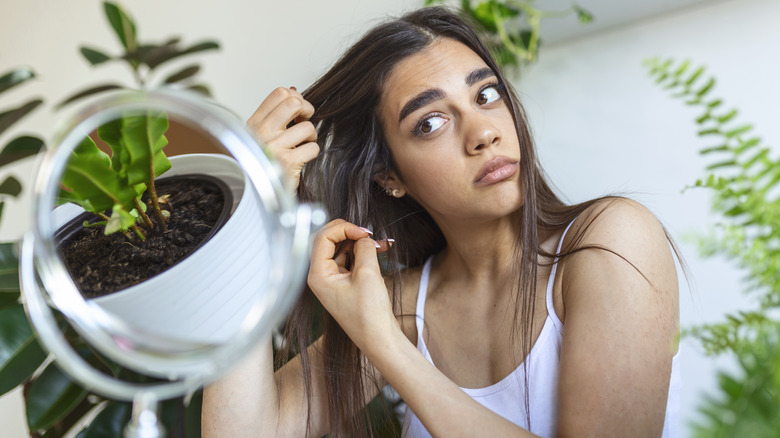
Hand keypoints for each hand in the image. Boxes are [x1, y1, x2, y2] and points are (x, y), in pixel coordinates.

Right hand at [247, 86, 318, 190]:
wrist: (261, 193)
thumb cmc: (265, 162)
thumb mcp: (262, 135)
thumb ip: (276, 114)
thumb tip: (294, 91)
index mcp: (254, 123)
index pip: (279, 93)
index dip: (296, 98)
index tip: (298, 110)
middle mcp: (262, 133)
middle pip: (293, 103)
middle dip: (307, 110)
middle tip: (305, 121)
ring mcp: (274, 147)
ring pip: (307, 127)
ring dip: (310, 136)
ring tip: (302, 144)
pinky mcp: (288, 163)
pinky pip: (312, 148)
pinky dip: (311, 152)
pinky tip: (302, 158)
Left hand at [307, 219, 395, 349]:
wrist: (379, 339)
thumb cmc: (369, 313)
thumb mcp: (368, 274)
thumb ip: (364, 249)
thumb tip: (364, 238)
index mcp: (318, 275)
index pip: (322, 238)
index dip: (343, 229)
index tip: (364, 232)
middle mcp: (320, 276)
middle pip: (328, 241)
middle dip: (349, 233)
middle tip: (368, 234)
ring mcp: (331, 280)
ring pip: (340, 249)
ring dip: (358, 242)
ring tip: (379, 243)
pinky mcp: (343, 283)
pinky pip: (349, 260)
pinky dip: (362, 253)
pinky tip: (379, 250)